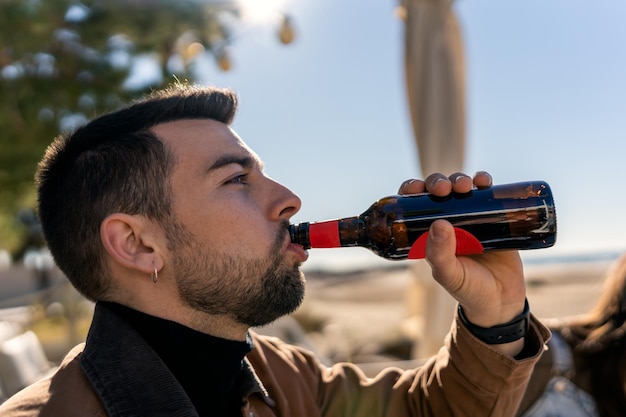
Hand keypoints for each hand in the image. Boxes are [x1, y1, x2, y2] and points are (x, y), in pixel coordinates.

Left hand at [398, 171, 525, 354]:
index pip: (414, 205)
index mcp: (428, 233)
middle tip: (444, 189)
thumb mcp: (449, 275)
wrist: (502, 301)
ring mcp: (471, 218)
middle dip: (438, 183)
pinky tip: (484, 181)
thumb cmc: (469, 290)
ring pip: (461, 188)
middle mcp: (448, 222)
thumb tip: (439, 223)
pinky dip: (484, 181)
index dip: (412, 190)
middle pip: (437, 191)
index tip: (416, 188)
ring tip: (465, 186)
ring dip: (460, 179)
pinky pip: (487, 193)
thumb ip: (440, 254)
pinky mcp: (494, 217)